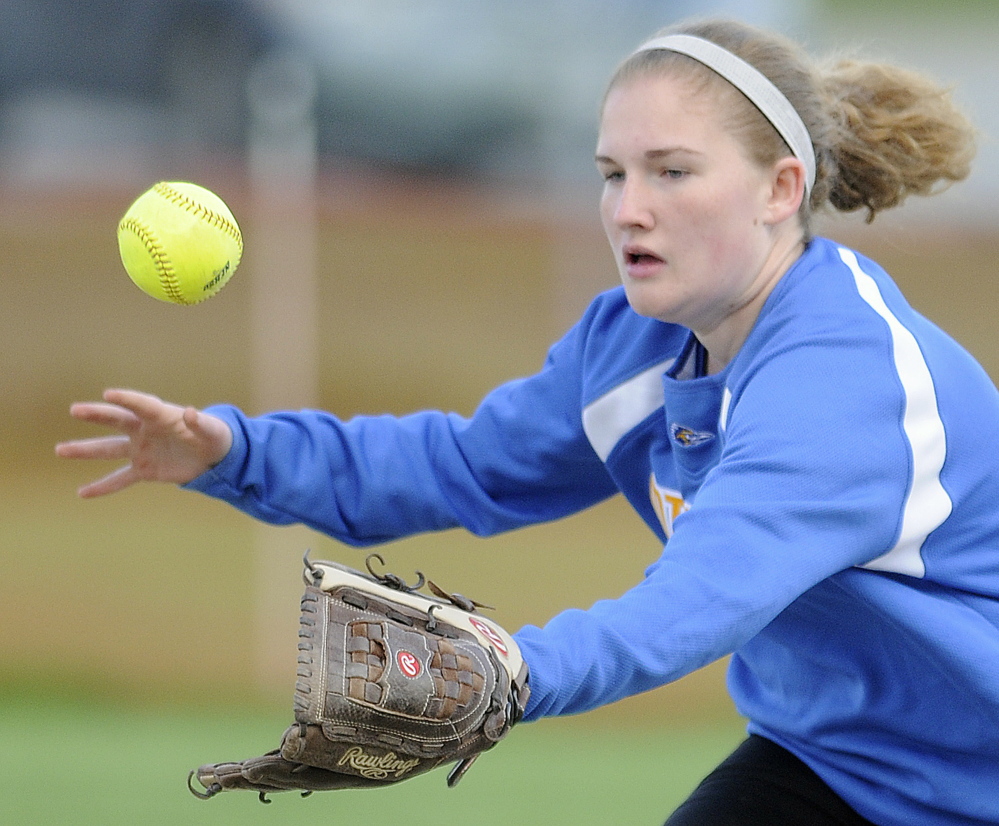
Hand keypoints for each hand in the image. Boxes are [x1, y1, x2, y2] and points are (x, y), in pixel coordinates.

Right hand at [55, 388, 232, 497]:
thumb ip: (200, 422)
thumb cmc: (213, 436)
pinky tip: (82, 493)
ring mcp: (141, 450)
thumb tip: (191, 412)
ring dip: (86, 450)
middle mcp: (145, 430)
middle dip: (97, 415)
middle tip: (75, 410)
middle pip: (117, 421)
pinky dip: (103, 487)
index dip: (127, 399)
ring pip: (109, 449)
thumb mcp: (211, 430)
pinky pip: (120, 479)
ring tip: (60, 450)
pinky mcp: (144, 469)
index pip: (142, 405)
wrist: (214, 457)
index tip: (109, 394)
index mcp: (162, 416)